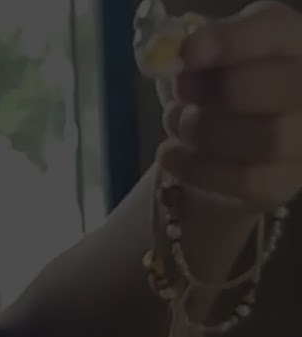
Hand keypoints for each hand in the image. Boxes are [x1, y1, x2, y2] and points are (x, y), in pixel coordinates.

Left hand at [160, 1, 301, 209]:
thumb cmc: (214, 89)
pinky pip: (246, 181)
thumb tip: (176, 58)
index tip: (188, 53)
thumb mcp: (207, 59)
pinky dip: (199, 168)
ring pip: (265, 138)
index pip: (274, 29)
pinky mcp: (283, 181)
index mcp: (289, 41)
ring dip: (205, 132)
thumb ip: (198, 54)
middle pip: (282, 87)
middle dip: (220, 91)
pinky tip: (172, 155)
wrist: (220, 143)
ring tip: (174, 122)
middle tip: (181, 93)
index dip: (232, 42)